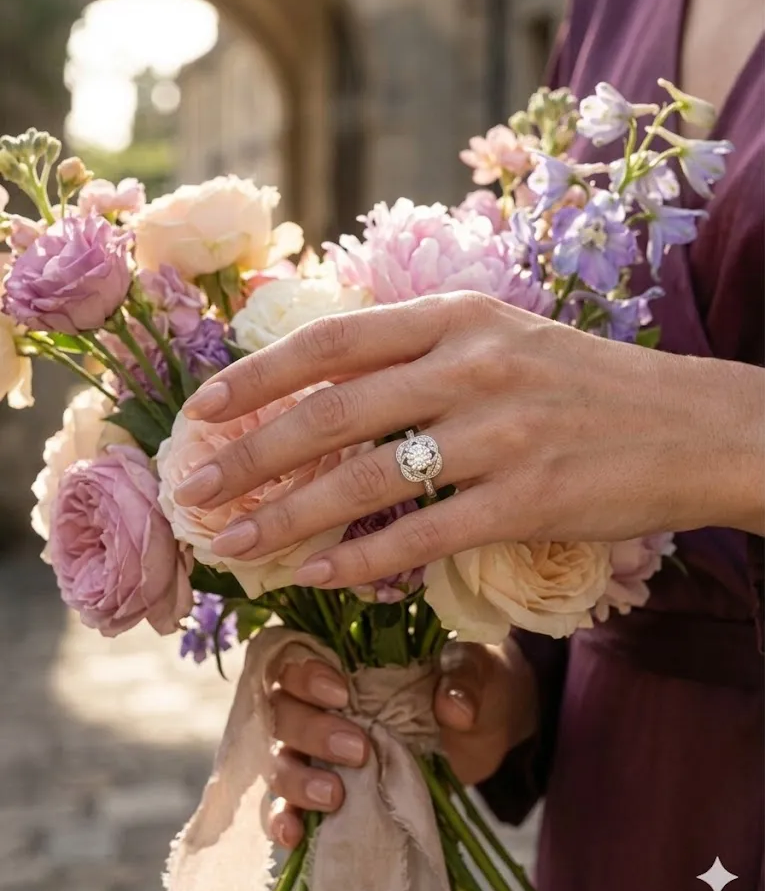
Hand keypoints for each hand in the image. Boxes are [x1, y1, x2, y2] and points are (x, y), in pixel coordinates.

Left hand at [176, 292, 763, 591]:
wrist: (690, 424)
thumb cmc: (585, 384)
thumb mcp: (503, 339)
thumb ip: (421, 353)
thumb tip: (328, 390)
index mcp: (458, 316)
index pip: (334, 341)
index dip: (259, 374)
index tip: (205, 407)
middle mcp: (471, 365)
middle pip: (331, 413)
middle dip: (250, 454)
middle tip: (196, 490)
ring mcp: (500, 433)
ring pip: (364, 479)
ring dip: (287, 515)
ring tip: (236, 541)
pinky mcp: (526, 500)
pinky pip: (422, 535)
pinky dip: (361, 558)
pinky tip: (317, 574)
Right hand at [267, 640, 537, 848]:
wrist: (488, 727)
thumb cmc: (473, 684)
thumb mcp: (477, 672)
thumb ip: (464, 680)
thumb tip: (453, 707)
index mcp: (345, 658)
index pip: (296, 657)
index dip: (305, 675)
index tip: (341, 693)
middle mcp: (319, 702)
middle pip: (281, 711)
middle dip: (310, 731)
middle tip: (357, 749)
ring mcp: (318, 751)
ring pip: (279, 760)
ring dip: (296, 781)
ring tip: (335, 797)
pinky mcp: (327, 793)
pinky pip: (285, 808)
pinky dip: (283, 821)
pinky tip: (294, 836)